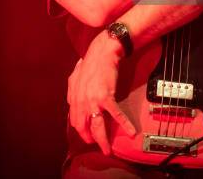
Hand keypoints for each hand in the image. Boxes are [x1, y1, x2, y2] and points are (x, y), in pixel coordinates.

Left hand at [67, 31, 135, 154]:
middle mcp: (81, 102)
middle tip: (98, 146)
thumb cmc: (90, 62)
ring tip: (108, 150)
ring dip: (103, 141)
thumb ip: (72, 91)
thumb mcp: (75, 76)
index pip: (75, 121)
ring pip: (97, 127)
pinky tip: (131, 132)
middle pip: (84, 128)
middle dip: (91, 140)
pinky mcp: (106, 97)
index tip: (88, 136)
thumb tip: (71, 103)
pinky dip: (124, 124)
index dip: (82, 131)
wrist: (102, 52)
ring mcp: (93, 101)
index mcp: (74, 98)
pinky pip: (115, 115)